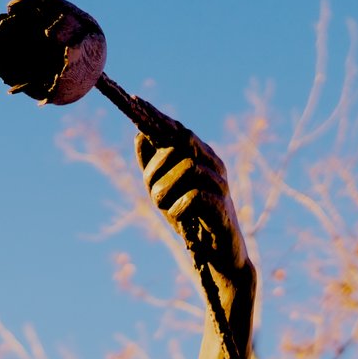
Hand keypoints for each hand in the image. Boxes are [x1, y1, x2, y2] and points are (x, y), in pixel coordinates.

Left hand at [137, 125, 252, 298]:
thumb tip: (139, 136)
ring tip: (165, 209)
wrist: (219, 257)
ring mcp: (221, 184)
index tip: (135, 101)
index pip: (178, 129)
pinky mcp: (222, 208)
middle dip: (156, 168)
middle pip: (179, 144)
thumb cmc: (192, 221)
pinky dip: (179, 208)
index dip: (158, 116)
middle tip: (152, 195)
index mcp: (202, 157)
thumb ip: (154, 166)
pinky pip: (195, 196)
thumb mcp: (166, 192)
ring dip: (166, 190)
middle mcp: (214, 164)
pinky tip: (179, 218)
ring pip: (187, 167)